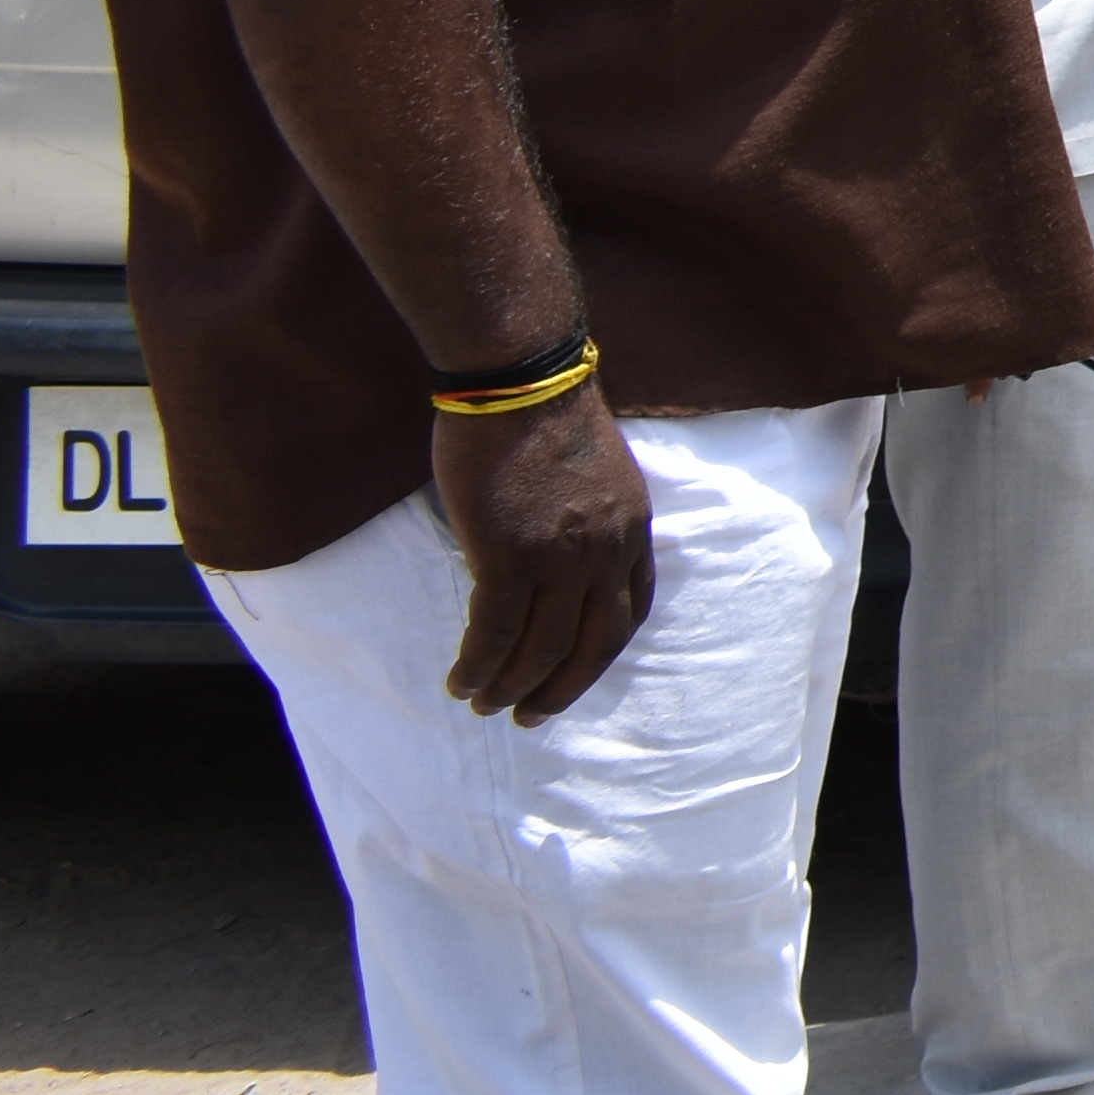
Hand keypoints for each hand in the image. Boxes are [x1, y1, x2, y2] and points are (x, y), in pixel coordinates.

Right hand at [429, 385, 654, 724]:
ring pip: (540, 648)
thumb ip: (584, 519)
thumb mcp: (592, 472)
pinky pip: (494, 632)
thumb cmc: (543, 414)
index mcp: (632, 528)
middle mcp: (605, 551)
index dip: (603, 649)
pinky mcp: (510, 557)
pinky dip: (479, 666)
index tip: (578, 671)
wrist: (520, 378)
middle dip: (562, 688)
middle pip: (594, 644)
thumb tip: (551, 554)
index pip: (632, 608)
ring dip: (511, 687)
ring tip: (485, 706)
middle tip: (530, 716)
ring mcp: (561, 558)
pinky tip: (461, 682)